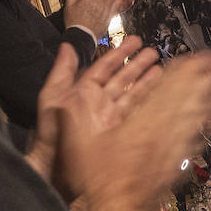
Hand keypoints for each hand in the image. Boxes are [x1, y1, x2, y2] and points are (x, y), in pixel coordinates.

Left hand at [27, 37, 161, 199]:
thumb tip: (67, 46)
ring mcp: (109, 118)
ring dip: (145, 80)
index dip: (119, 53)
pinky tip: (158, 92)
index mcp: (83, 93)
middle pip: (121, 78)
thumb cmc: (51, 135)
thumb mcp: (52, 99)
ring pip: (131, 94)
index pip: (104, 67)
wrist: (56, 169)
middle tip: (152, 51)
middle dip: (137, 64)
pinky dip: (146, 102)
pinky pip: (134, 113)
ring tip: (159, 67)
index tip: (133, 41)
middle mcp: (98, 103)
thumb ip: (62, 72)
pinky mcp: (118, 133)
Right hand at [50, 43, 210, 210]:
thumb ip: (76, 115)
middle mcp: (161, 133)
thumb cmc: (98, 180)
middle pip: (188, 99)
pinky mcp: (177, 163)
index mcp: (140, 123)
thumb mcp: (79, 142)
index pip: (165, 89)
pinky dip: (207, 123)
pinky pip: (197, 138)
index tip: (197, 56)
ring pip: (196, 116)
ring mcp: (173, 149)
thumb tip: (74, 93)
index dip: (183, 70)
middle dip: (206, 77)